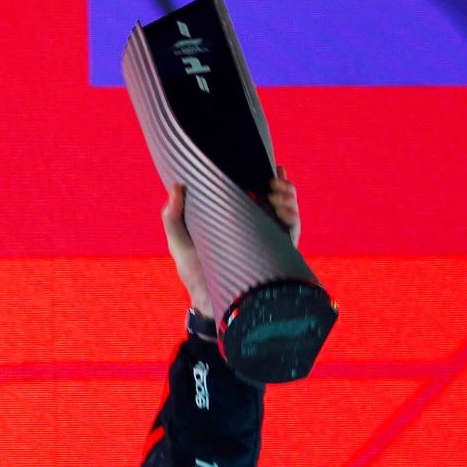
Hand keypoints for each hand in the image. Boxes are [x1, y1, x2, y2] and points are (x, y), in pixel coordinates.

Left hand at [164, 166, 301, 317]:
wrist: (207, 299)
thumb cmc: (192, 270)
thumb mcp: (179, 241)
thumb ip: (173, 216)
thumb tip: (176, 186)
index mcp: (236, 214)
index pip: (257, 188)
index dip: (266, 175)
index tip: (268, 166)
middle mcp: (256, 222)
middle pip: (279, 195)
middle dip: (281, 183)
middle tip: (272, 181)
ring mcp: (268, 236)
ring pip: (289, 208)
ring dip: (288, 196)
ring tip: (275, 195)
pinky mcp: (278, 251)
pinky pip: (293, 229)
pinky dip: (292, 216)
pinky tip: (282, 212)